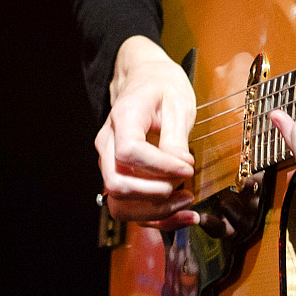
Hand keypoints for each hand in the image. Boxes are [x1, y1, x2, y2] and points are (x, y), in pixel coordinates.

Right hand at [96, 36, 198, 229]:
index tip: (187, 169)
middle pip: (117, 183)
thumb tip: (181, 167)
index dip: (159, 167)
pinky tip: (180, 214)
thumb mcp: (178, 104)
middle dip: (155, 195)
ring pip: (118, 202)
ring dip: (153, 211)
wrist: (144, 79)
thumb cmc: (161, 87)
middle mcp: (108, 142)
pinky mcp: (118, 174)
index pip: (129, 152)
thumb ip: (176, 138)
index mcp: (123, 117)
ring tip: (186, 203)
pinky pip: (127, 206)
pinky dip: (153, 216)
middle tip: (186, 188)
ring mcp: (108, 161)